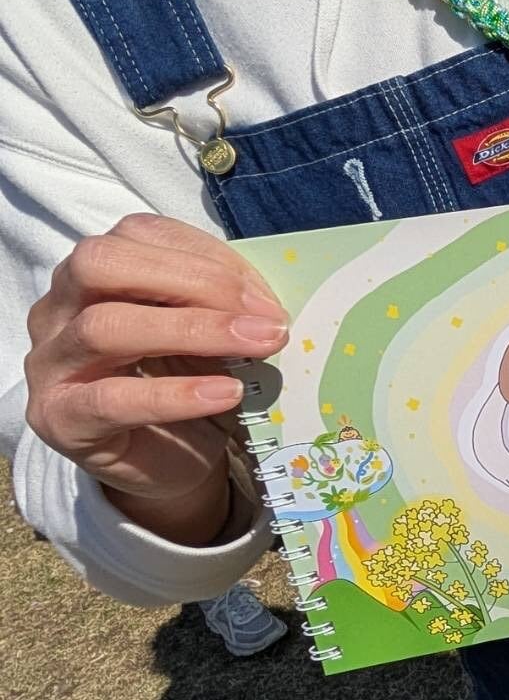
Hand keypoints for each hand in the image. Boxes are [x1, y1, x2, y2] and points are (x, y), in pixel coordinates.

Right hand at [23, 213, 289, 544]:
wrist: (168, 464)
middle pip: (101, 264)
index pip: (138, 235)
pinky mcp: (59, 418)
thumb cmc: (189, 383)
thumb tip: (266, 300)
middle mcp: (58, 309)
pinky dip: (177, 394)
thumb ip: (224, 304)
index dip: (207, 257)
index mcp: (94, 274)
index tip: (264, 295)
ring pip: (103, 327)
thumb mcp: (208, 332)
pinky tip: (227, 393)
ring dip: (193, 331)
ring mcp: (51, 363)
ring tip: (257, 346)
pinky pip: (112, 400)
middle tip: (262, 317)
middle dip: (192, 281)